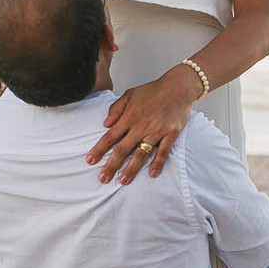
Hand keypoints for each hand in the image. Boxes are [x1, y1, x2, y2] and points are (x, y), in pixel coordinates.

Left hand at [86, 67, 201, 183]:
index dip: (99, 149)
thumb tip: (105, 124)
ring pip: (141, 153)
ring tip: (123, 181)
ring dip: (131, 169)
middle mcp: (141, 126)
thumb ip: (116, 109)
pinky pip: (163, 151)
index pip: (110, 136)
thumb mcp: (130, 94)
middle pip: (123, 149)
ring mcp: (157, 131)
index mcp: (129, 117)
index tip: (90, 160)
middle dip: (111, 165)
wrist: (178, 87)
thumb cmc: (153, 91)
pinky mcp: (171, 134)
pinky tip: (152, 174)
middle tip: (103, 179)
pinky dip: (158, 163)